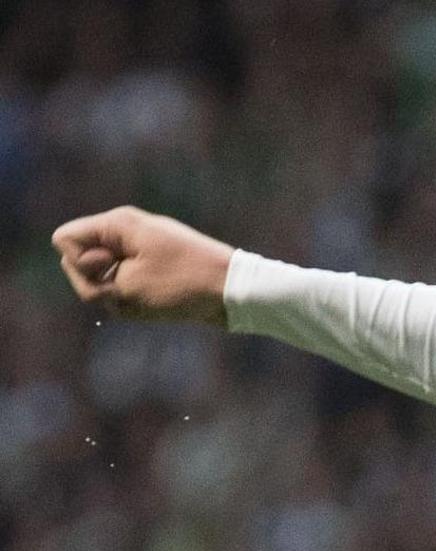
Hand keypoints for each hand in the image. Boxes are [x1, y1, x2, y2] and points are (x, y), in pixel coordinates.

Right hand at [50, 207, 234, 324]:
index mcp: (117, 224)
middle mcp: (125, 233)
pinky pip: (126, 292)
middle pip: (79, 262)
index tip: (111, 271)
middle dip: (98, 284)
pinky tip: (160, 306)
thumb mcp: (129, 289)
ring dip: (119, 299)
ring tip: (152, 299)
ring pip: (103, 281)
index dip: (78, 264)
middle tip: (133, 290)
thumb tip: (88, 280)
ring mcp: (138, 253)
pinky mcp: (152, 271)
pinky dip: (136, 304)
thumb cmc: (185, 285)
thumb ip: (94, 285)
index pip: (64, 240)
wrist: (238, 291)